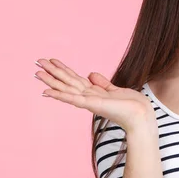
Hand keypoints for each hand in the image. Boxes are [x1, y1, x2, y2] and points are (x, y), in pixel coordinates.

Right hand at [34, 58, 155, 133]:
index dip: (63, 69)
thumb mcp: (115, 89)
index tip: (51, 61)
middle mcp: (88, 97)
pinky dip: (60, 95)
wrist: (141, 116)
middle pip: (66, 81)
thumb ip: (102, 83)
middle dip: (52, 72)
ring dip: (51, 80)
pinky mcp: (93, 105)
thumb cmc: (131, 106)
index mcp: (93, 92)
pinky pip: (73, 99)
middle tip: (37, 62)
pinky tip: (47, 91)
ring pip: (66, 88)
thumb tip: (90, 73)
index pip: (74, 79)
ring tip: (37, 72)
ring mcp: (89, 101)